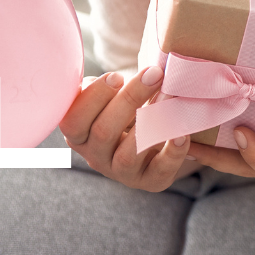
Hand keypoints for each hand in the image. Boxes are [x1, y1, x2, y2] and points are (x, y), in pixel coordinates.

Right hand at [59, 66, 192, 191]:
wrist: (156, 142)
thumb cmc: (127, 112)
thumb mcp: (108, 100)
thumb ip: (103, 89)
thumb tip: (107, 78)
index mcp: (79, 136)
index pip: (72, 121)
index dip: (93, 98)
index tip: (117, 75)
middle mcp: (96, 157)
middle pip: (103, 132)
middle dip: (129, 99)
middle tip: (154, 74)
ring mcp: (122, 173)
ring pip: (128, 155)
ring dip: (150, 123)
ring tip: (169, 95)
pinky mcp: (151, 181)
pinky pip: (160, 170)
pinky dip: (172, 152)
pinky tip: (182, 133)